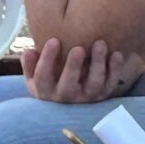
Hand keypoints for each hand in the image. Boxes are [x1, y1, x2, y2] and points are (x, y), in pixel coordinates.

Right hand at [23, 38, 142, 102]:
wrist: (65, 103)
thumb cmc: (47, 82)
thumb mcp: (32, 76)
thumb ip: (29, 63)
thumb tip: (30, 51)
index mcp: (45, 91)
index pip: (43, 77)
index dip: (47, 59)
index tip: (53, 40)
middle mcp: (65, 97)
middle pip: (69, 84)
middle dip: (74, 66)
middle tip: (78, 48)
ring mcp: (86, 98)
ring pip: (94, 84)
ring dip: (98, 64)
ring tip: (100, 44)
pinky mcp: (101, 96)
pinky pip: (110, 85)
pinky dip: (114, 70)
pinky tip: (116, 54)